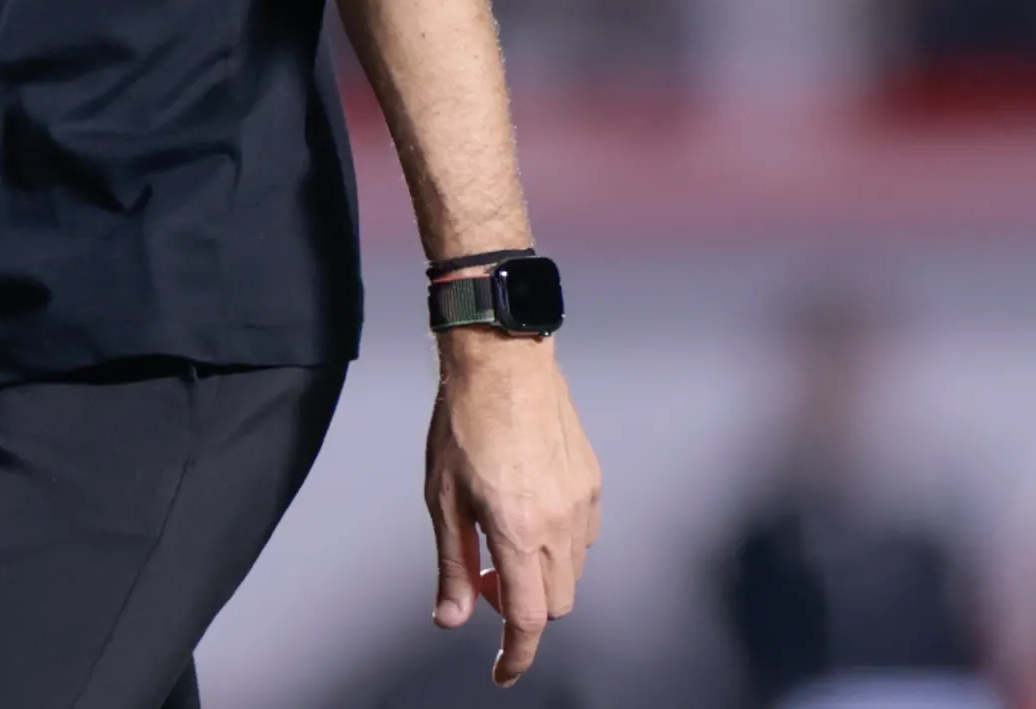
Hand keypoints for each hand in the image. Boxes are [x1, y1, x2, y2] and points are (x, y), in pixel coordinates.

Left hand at [426, 331, 601, 685]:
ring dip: (541, 575)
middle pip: (556, 604)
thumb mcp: (441, 498)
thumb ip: (452, 564)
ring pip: (573, 573)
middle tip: (485, 580)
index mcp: (518, 531)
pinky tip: (528, 513)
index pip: (529, 619)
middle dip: (525, 608)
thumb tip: (453, 619)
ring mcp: (583, 504)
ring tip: (501, 539)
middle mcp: (560, 525)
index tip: (503, 674)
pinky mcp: (594, 483)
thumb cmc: (463, 423)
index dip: (517, 655)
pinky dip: (557, 544)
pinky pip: (583, 537)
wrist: (503, 363)